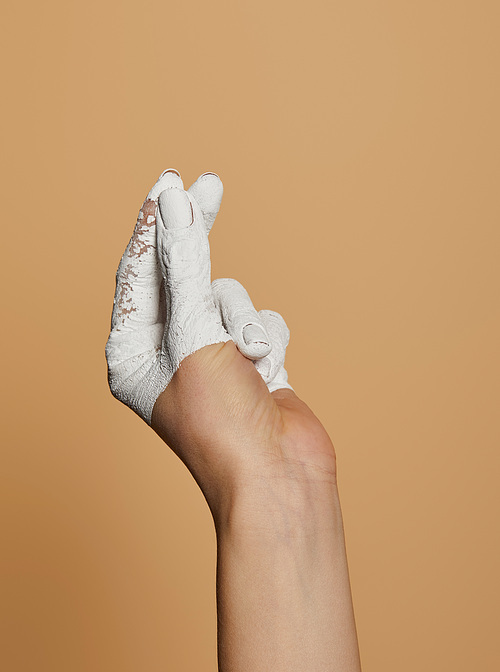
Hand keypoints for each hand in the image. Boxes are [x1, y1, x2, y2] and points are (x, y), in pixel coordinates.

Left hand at [105, 170, 335, 523]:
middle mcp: (167, 351)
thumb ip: (184, 266)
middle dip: (196, 239)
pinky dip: (266, 338)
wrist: (279, 478)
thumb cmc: (222, 423)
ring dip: (240, 319)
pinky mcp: (247, 361)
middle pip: (179, 274)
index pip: (137, 273)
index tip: (172, 182)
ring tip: (244, 358)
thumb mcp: (192, 337)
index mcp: (133, 352)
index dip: (155, 225)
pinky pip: (257, 319)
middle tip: (209, 182)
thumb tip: (176, 200)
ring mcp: (210, 356)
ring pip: (227, 295)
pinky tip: (267, 373)